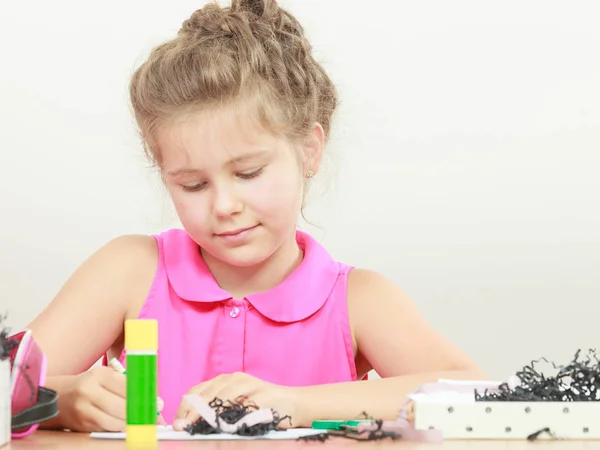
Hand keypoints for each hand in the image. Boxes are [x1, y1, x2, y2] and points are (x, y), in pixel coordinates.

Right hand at [60, 366, 164, 431]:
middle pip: (122, 406)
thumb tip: (152, 397)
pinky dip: (118, 429)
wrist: (58, 397)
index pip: (127, 386)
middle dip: (140, 412)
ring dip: (130, 423)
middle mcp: (89, 391)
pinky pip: (106, 429)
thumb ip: (125, 384)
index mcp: (99, 375)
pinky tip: (126, 426)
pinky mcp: (82, 425)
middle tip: (152, 416)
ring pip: (115, 421)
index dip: (144, 396)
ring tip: (140, 422)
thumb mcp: (105, 377)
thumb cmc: (88, 385)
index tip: (158, 403)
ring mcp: (84, 410)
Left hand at [172, 372, 298, 430]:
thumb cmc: (261, 408)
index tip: (178, 425)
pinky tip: (226, 427)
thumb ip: (215, 411)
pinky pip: (244, 407)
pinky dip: (233, 417)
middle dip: (194, 412)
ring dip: (209, 415)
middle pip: (207, 393)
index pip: (197, 391)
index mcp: (225, 380)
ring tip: (199, 428)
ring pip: (222, 398)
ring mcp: (250, 385)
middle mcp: (235, 379)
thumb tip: (189, 424)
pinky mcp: (263, 394)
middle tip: (185, 428)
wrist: (293, 404)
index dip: (185, 408)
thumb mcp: (234, 406)